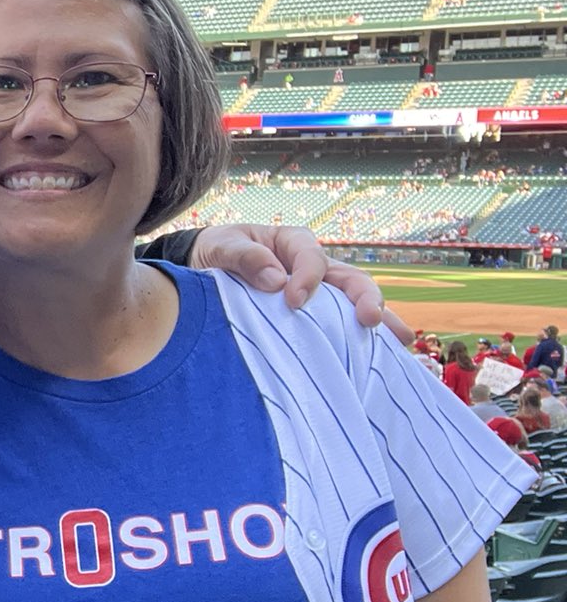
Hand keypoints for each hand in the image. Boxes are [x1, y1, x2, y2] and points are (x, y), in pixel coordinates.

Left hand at [189, 223, 415, 341]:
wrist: (202, 268)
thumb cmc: (216, 251)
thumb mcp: (222, 246)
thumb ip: (244, 257)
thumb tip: (275, 280)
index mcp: (293, 243)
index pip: (312, 258)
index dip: (307, 278)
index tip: (292, 301)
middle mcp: (315, 267)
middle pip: (350, 279)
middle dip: (365, 298)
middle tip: (370, 319)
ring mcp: (319, 294)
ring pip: (355, 304)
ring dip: (379, 320)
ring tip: (400, 339)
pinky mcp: (313, 318)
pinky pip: (340, 326)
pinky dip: (361, 340)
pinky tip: (383, 358)